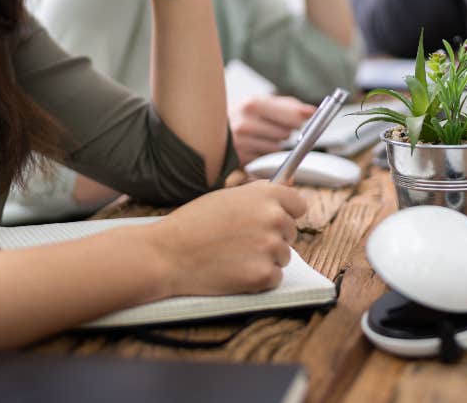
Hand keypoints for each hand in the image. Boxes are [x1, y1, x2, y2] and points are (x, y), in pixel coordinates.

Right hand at [142, 181, 306, 295]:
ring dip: (265, 258)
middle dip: (272, 237)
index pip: (299, 204)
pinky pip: (275, 278)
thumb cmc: (192, 224)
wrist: (166, 254)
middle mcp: (274, 218)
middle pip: (291, 232)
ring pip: (283, 256)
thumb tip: (286, 186)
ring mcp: (270, 247)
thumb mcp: (227, 196)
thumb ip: (258, 194)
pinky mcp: (263, 275)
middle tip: (242, 241)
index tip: (274, 220)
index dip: (286, 213)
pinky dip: (259, 279)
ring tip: (234, 256)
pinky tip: (235, 271)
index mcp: (266, 194)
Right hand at [231, 95, 316, 164]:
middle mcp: (245, 124)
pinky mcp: (241, 159)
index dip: (301, 115)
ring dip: (275, 142)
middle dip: (286, 129)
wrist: (210, 129)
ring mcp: (241, 143)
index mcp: (251, 104)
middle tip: (276, 124)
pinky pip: (267, 157)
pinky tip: (255, 145)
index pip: (289, 113)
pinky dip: (266, 152)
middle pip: (286, 132)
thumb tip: (312, 111)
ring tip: (261, 134)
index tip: (311, 114)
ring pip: (278, 147)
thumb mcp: (259, 102)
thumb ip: (287, 105)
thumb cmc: (241, 115)